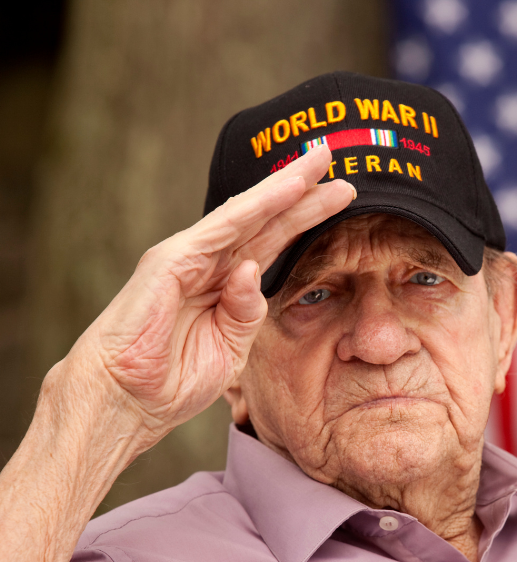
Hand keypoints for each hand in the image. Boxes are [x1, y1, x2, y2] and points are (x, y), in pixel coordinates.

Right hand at [61, 144, 352, 446]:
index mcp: (225, 285)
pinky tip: (287, 190)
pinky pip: (222, 229)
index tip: (341, 196)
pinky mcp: (171, 261)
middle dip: (302, 191)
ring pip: (247, 213)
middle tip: (333, 157)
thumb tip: (255, 271)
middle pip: (265, 219)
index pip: (272, 241)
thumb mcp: (229, 348)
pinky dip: (255, 208)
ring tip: (319, 161)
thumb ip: (247, 311)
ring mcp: (189, 257)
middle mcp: (209, 263)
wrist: (126, 400)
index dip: (305, 218)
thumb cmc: (172, 380)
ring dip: (285, 187)